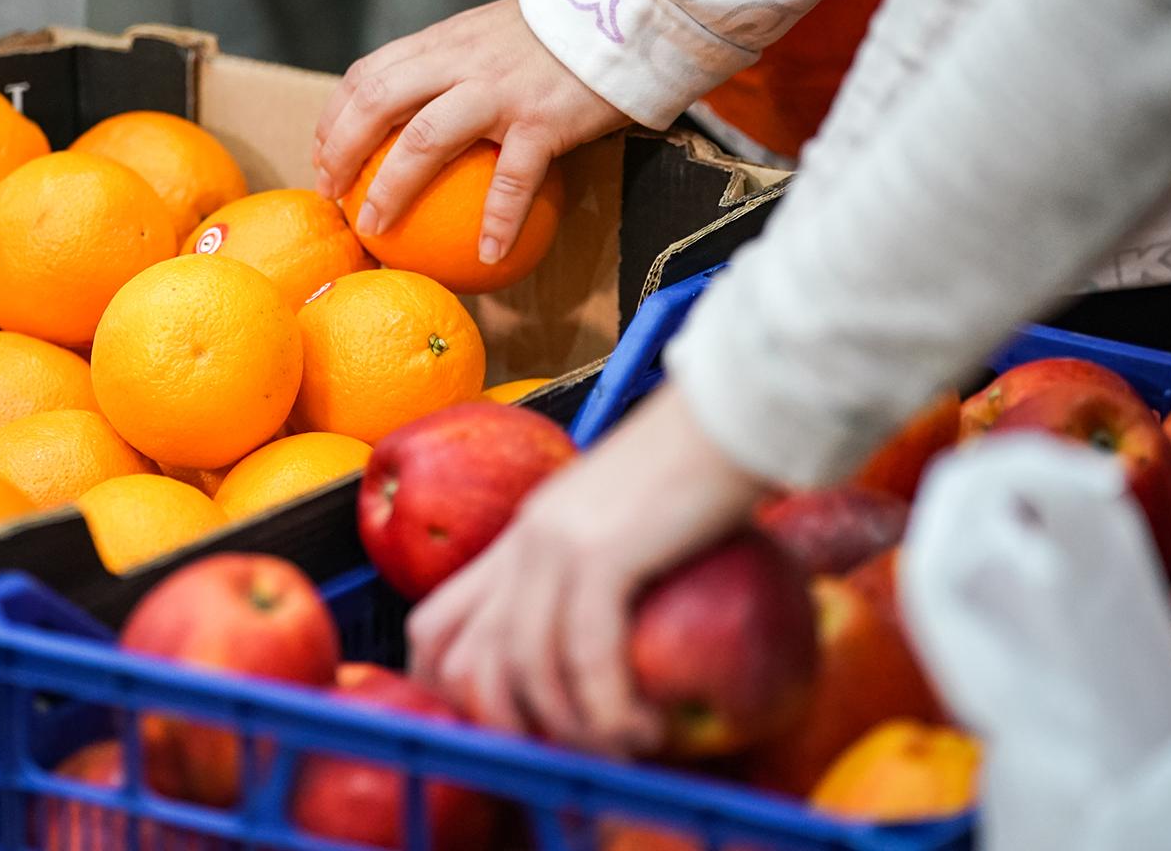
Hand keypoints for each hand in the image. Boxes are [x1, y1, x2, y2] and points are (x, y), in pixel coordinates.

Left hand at [314, 0, 627, 264]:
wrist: (624, 9)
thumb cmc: (557, 36)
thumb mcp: (489, 35)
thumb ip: (453, 65)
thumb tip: (420, 113)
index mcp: (444, 42)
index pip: (369, 73)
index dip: (335, 116)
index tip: (322, 154)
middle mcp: (461, 61)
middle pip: (378, 101)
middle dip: (340, 149)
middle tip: (331, 195)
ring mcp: (500, 90)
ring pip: (425, 138)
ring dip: (392, 188)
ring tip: (376, 230)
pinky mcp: (544, 119)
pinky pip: (512, 178)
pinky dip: (497, 220)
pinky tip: (487, 255)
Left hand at [406, 386, 769, 756]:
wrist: (737, 413)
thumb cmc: (707, 472)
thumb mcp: (632, 528)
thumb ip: (608, 577)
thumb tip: (626, 649)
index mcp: (522, 535)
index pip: (434, 622)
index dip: (446, 691)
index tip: (496, 735)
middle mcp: (524, 541)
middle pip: (463, 660)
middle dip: (506, 729)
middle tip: (564, 757)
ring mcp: (555, 544)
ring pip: (524, 669)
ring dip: (570, 730)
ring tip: (621, 748)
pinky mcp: (602, 552)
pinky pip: (584, 656)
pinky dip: (609, 708)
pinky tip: (642, 727)